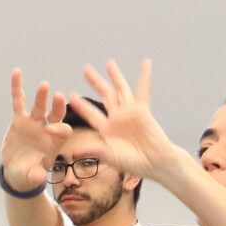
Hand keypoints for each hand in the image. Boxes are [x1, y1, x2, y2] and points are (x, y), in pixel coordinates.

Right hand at [1, 69, 71, 191]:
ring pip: (38, 106)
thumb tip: (38, 176)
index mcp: (56, 142)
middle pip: (55, 115)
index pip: (62, 130)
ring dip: (41, 96)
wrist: (18, 170)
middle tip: (57, 96)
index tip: (49, 129)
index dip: (58, 128)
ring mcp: (33, 122)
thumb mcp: (32, 176)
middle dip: (56, 106)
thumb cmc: (29, 173)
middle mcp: (47, 129)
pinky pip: (18, 101)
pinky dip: (17, 87)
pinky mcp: (19, 119)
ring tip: (43, 85)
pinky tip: (16, 72)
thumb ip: (36, 174)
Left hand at [72, 59, 181, 181]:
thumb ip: (94, 150)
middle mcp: (117, 118)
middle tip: (86, 68)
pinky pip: (143, 90)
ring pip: (120, 90)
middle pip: (104, 95)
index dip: (81, 105)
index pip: (90, 113)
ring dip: (115, 76)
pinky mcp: (143, 110)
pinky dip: (144, 76)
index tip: (70, 95)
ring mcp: (130, 112)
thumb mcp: (110, 156)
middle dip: (95, 82)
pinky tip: (145, 63)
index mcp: (106, 129)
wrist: (154, 163)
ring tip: (109, 62)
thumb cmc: (133, 162)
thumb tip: (74, 151)